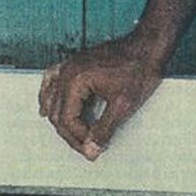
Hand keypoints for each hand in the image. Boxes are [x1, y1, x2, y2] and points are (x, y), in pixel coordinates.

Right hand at [37, 33, 165, 158]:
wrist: (148, 46)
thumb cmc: (139, 69)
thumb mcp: (123, 105)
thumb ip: (104, 129)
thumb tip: (91, 148)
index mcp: (75, 80)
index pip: (66, 119)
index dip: (78, 138)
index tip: (92, 149)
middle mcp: (67, 71)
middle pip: (57, 111)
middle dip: (71, 133)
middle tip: (87, 148)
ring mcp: (70, 65)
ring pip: (52, 99)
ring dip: (59, 119)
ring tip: (73, 136)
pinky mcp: (76, 63)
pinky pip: (52, 81)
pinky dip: (49, 96)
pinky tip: (48, 107)